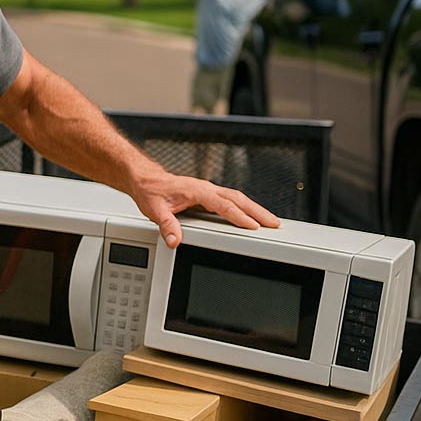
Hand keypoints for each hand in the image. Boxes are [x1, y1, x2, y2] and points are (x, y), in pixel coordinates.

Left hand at [131, 169, 279, 247]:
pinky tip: (251, 217)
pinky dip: (244, 207)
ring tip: (270, 221)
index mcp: (197, 191)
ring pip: (237, 198)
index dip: (239, 216)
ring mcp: (208, 191)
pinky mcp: (207, 195)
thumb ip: (166, 225)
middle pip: (238, 198)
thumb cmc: (150, 191)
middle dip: (258, 211)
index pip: (223, 205)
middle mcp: (205, 189)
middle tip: (274, 224)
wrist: (146, 179)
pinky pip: (231, 200)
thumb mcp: (155, 210)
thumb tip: (174, 240)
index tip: (253, 226)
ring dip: (254, 209)